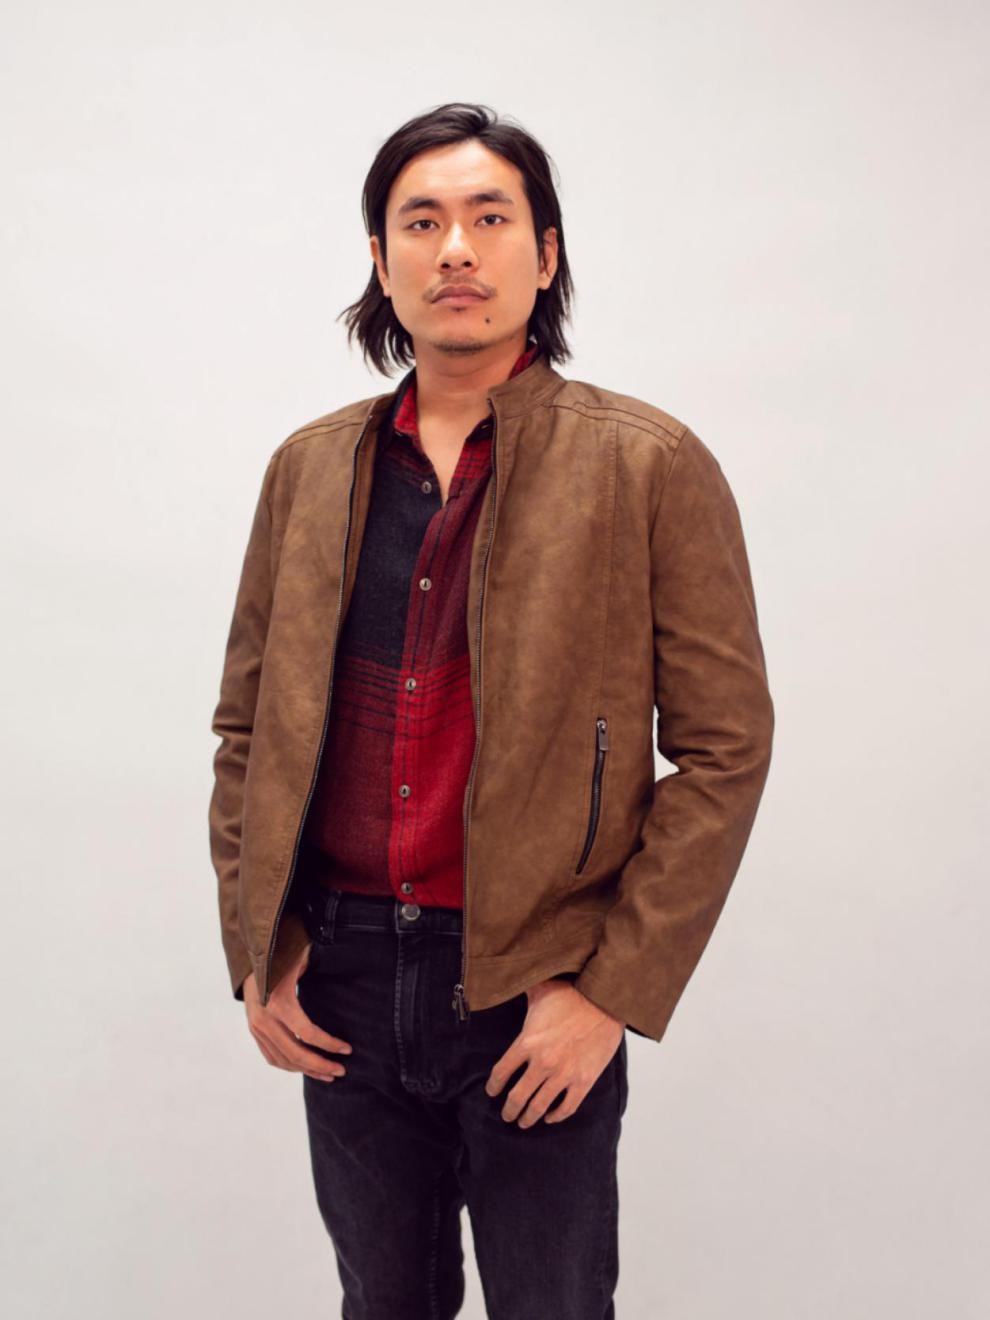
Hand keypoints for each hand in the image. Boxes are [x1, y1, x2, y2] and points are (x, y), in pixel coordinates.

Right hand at [242, 942, 352, 1083]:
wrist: (249, 956)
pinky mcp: (254, 1031)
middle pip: (295, 1054)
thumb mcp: (301, 960)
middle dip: (320, 1065)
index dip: (329, 1045)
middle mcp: (265, 1019)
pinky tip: (305, 1068)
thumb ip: (320, 969)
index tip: (347, 1049)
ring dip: (306, 1070)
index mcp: (278, 1003)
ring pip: (283, 1060)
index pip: (307, 1034)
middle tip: (341, 1071)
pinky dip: (289, 1065)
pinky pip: (271, 1056)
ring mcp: (257, 1027)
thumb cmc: (281, 955)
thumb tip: (348, 970)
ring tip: (327, 1074)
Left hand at [484, 979, 624, 1127]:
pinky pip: (566, 1108)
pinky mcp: (583, 1081)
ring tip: (524, 1122)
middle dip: (509, 1110)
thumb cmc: (572, 995)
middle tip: (507, 1115)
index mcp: (527, 1043)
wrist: (605, 1003)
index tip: (492, 1092)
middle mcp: (542, 1063)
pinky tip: (550, 1118)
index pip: (501, 1073)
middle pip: (517, 1097)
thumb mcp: (540, 990)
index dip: (493, 1086)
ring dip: (529, 1118)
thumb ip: (520, 989)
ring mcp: (563, 1074)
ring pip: (539, 1107)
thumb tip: (503, 978)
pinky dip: (556, 1116)